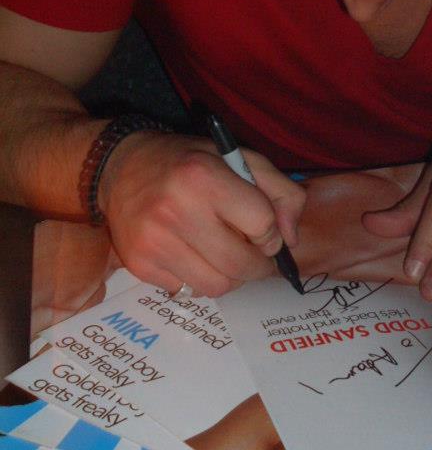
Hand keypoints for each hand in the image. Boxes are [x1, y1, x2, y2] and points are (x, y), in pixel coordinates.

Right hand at [99, 132, 305, 296]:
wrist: (121, 168)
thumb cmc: (189, 163)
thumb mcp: (240, 159)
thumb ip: (281, 192)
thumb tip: (291, 240)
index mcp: (204, 177)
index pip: (261, 223)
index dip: (271, 233)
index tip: (264, 232)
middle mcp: (175, 210)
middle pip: (241, 264)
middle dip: (258, 265)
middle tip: (255, 256)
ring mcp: (153, 241)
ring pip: (217, 286)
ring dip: (231, 277)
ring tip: (226, 257)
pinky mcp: (139, 264)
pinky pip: (188, 290)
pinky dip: (200, 280)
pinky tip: (195, 256)